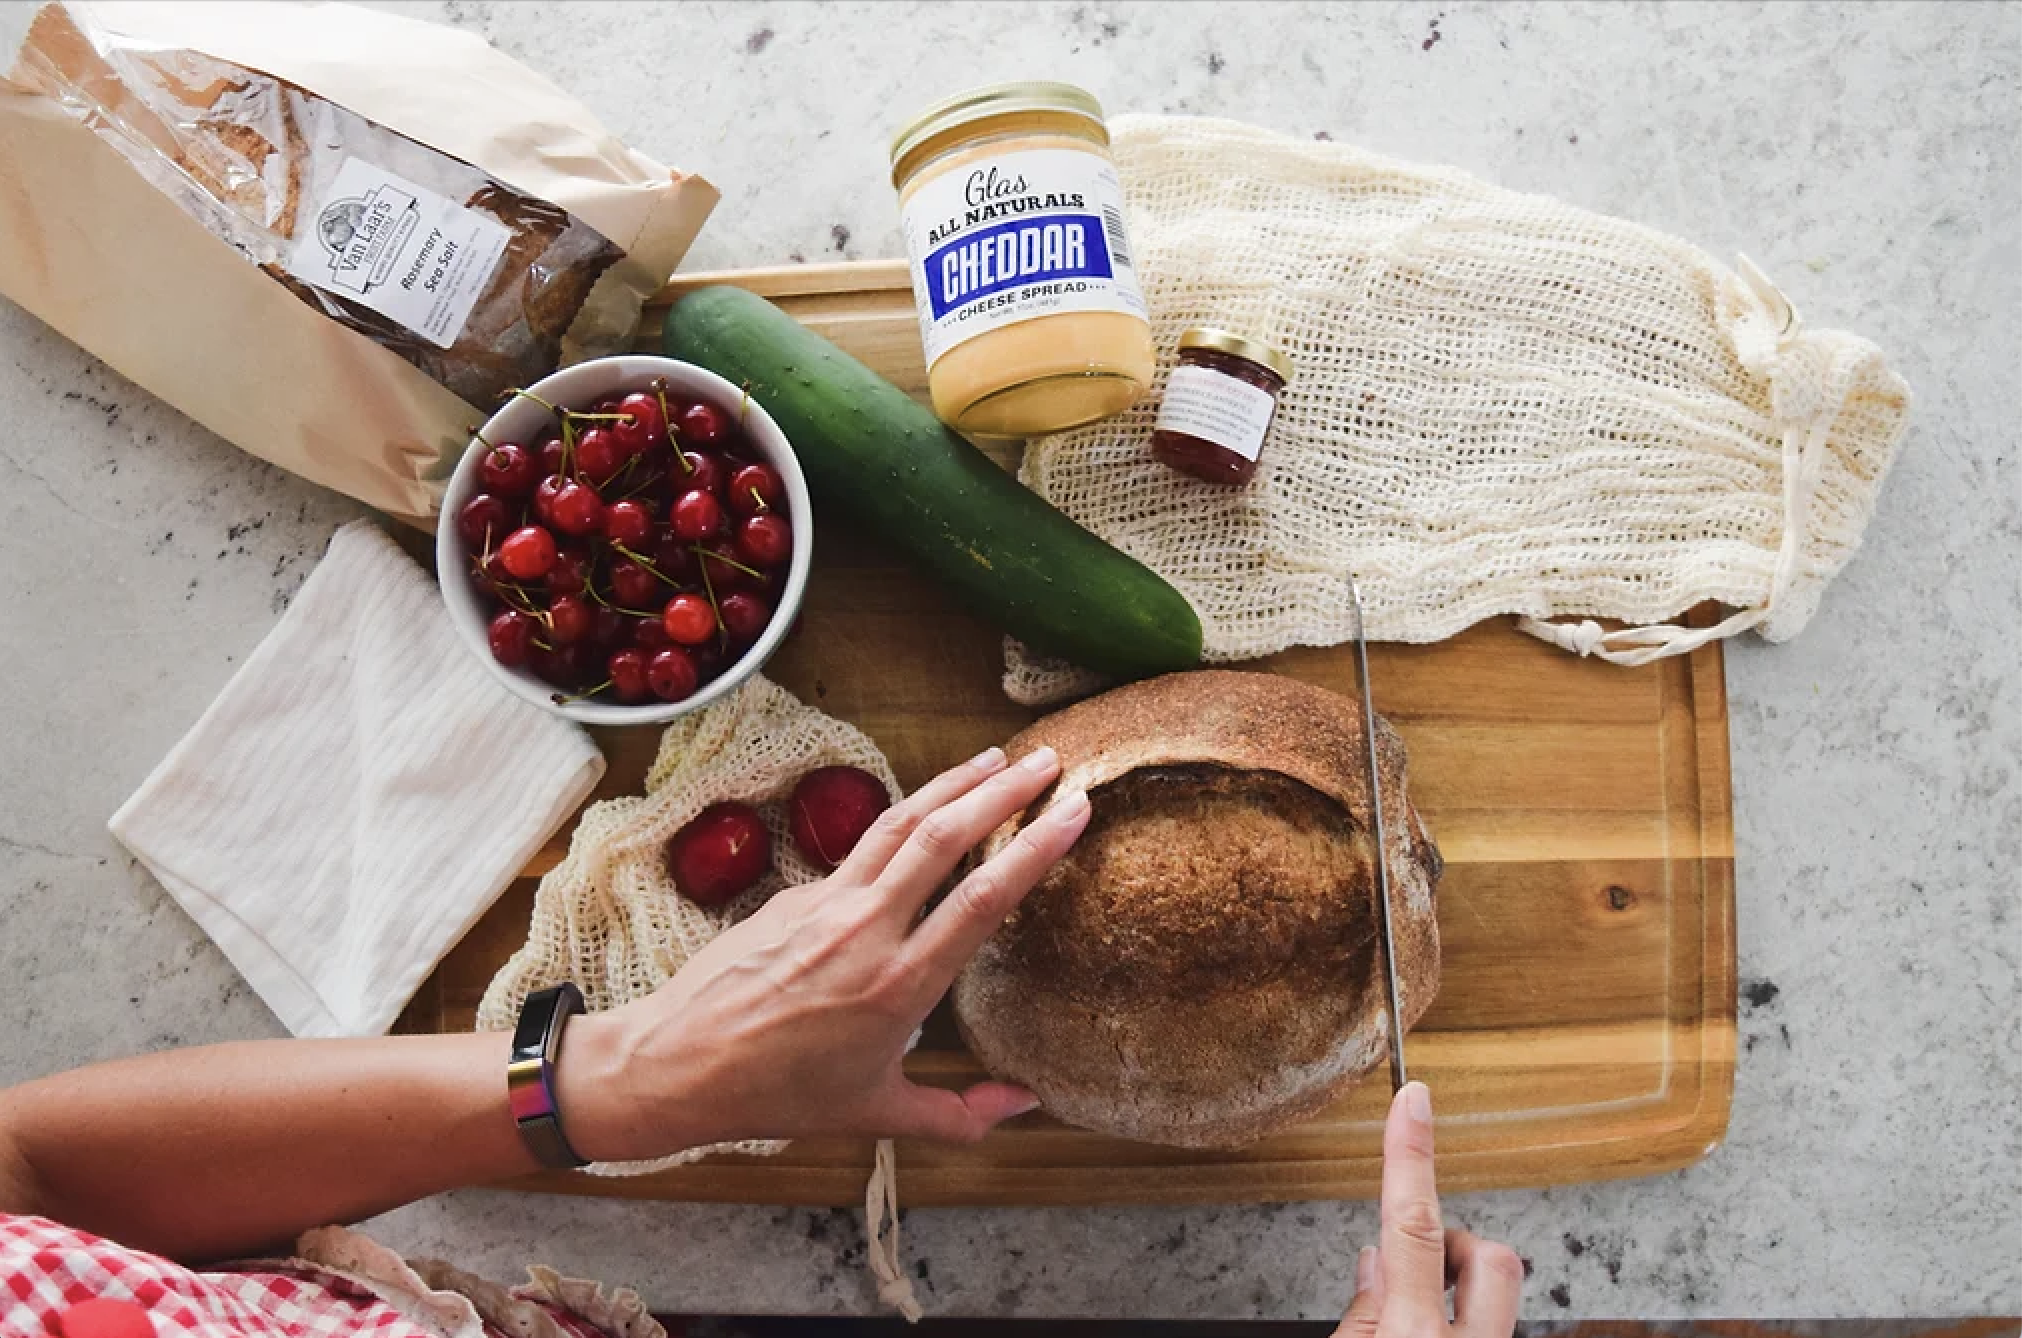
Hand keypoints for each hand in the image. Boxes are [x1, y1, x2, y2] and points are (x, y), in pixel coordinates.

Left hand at [556, 744, 1088, 1160]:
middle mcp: (866, 930)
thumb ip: (959, 1114)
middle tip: (1048, 760)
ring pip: (899, 824)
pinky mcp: (794, 893)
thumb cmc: (778, 1096)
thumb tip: (1024, 1103)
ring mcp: (826, 903)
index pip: (981, 899)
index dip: (1033, 848)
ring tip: (996, 758)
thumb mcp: (877, 1114)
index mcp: (898, 986)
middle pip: (944, 837)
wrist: (676, 1063)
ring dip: (953, 784)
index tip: (1073, 809)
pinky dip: (904, 818)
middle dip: (1002, 790)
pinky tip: (926, 810)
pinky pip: (860, 847)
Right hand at [1336, 1083, 1523, 1337]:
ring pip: (1499, 1296)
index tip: (1413, 1101)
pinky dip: (1460, 1323)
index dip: (1411, 1154)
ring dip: (1455, 1295)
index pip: (1413, 1225)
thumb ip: (1360, 1318)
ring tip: (1412, 1324)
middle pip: (1490, 1256)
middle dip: (1457, 1245)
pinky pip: (1492, 1325)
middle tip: (1415, 1269)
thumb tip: (1374, 1268)